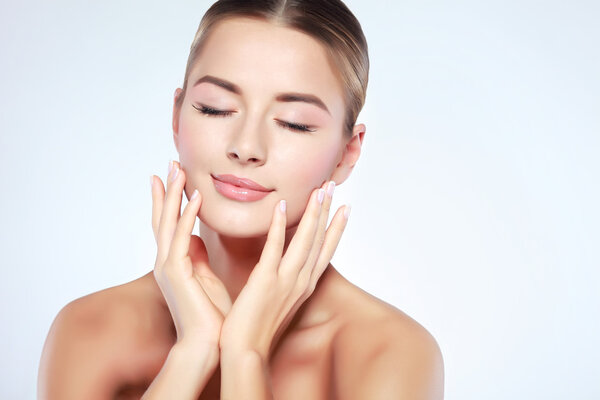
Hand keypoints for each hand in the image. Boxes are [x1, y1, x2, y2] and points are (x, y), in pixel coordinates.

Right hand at [151, 160, 231, 347]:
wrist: (206, 343)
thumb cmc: (209, 314)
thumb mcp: (205, 278)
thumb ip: (198, 256)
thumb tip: (197, 237)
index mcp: (175, 262)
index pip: (169, 224)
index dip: (169, 199)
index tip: (170, 176)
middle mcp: (167, 261)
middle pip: (163, 218)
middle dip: (167, 189)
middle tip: (170, 163)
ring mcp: (169, 267)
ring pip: (168, 222)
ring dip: (174, 194)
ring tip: (178, 169)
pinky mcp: (176, 273)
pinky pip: (181, 238)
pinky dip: (187, 215)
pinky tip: (195, 197)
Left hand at [219, 180, 349, 359]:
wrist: (246, 351)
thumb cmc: (258, 327)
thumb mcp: (279, 300)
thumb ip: (284, 279)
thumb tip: (282, 264)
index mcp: (305, 285)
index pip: (326, 251)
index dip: (336, 228)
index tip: (345, 207)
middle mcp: (301, 281)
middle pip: (320, 240)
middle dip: (327, 211)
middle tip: (333, 185)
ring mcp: (285, 280)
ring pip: (304, 241)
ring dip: (313, 213)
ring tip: (319, 189)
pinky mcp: (265, 280)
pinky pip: (274, 248)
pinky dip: (278, 226)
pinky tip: (281, 206)